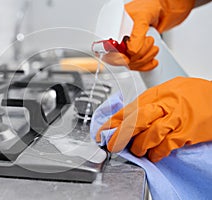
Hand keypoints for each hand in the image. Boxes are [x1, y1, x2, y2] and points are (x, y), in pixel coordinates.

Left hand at [93, 77, 211, 161]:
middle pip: (136, 120)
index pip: (129, 109)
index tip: (102, 133)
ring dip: (140, 146)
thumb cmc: (192, 94)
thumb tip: (127, 117)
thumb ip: (148, 103)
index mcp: (155, 94)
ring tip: (137, 151)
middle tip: (112, 146)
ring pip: (150, 134)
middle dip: (121, 135)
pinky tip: (154, 155)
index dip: (113, 123)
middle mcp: (164, 105)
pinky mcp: (187, 131)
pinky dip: (158, 152)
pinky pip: (167, 145)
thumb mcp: (166, 91)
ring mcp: (176, 118)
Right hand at [101, 0, 194, 70]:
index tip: (126, 58)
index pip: (107, 49)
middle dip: (136, 56)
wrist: (164, 8)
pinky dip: (146, 65)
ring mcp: (127, 47)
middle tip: (148, 41)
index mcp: (112, 28)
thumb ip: (137, 34)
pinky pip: (137, 66)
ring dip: (145, 58)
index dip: (116, 57)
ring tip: (153, 46)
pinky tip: (152, 60)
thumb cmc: (149, 6)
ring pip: (131, 64)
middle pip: (120, 59)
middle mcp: (118, 39)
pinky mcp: (136, 53)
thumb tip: (131, 51)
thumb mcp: (142, 17)